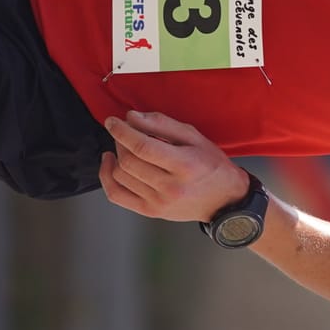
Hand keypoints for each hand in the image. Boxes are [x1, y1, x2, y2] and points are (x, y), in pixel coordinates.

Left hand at [99, 111, 250, 222]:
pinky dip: (107, 177)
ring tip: (124, 146)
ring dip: (116, 155)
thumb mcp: (195, 137)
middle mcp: (170, 187)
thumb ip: (163, 124)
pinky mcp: (150, 211)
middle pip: (129, 161)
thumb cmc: (211, 165)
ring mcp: (158, 202)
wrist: (223, 200)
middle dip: (120, 140)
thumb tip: (132, 117)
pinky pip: (116, 195)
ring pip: (120, 176)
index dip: (123, 132)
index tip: (112, 121)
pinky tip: (110, 163)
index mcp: (184, 165)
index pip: (143, 147)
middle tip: (124, 131)